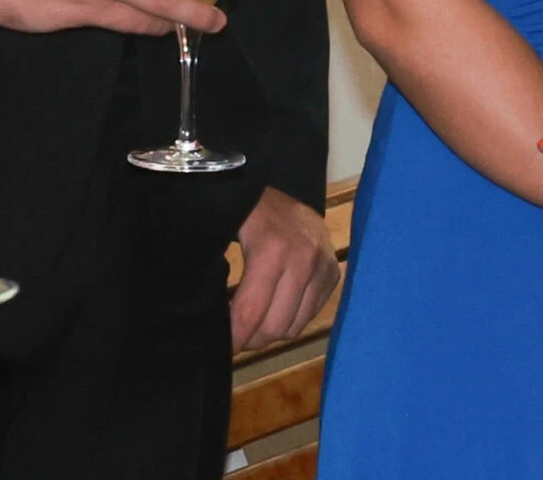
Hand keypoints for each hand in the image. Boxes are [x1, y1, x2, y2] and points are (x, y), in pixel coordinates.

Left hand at [230, 187, 340, 351]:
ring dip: (271, 332)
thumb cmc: (242, 216)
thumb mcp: (221, 238)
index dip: (233, 338)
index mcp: (272, 251)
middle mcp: (304, 259)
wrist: (279, 194)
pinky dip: (291, 318)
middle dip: (251, 339)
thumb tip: (208, 323)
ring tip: (255, 323)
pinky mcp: (334, 272)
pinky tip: (276, 307)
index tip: (221, 347)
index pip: (250, 313)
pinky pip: (311, 314)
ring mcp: (323, 266)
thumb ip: (214, 278)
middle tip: (236, 336)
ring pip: (295, 326)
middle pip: (275, 327)